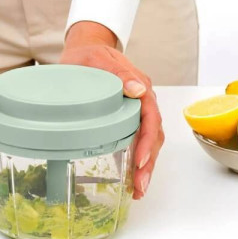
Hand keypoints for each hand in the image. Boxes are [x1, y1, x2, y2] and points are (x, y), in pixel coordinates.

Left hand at [60, 21, 163, 199]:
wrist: (84, 48)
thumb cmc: (89, 53)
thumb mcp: (99, 59)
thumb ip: (119, 72)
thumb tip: (138, 90)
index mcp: (140, 86)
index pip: (151, 117)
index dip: (147, 141)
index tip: (140, 161)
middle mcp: (142, 101)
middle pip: (153, 135)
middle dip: (149, 163)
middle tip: (139, 186)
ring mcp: (136, 111)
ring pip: (149, 141)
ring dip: (145, 166)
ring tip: (138, 189)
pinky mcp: (126, 118)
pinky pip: (137, 140)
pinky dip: (137, 160)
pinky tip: (131, 178)